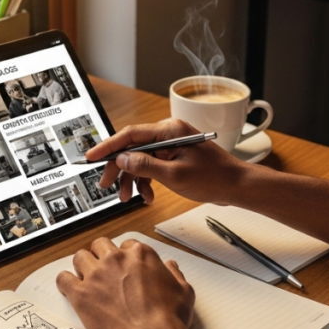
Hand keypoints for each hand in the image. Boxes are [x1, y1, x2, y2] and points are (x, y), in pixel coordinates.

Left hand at [56, 238, 194, 328]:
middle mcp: (116, 259)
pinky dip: (64, 282)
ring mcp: (96, 275)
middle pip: (100, 245)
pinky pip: (63, 279)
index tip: (124, 267)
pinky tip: (69, 289)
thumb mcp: (183, 291)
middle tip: (103, 270)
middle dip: (100, 255)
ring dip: (82, 266)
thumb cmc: (168, 318)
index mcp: (140, 255)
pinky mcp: (81, 293)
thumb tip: (171, 268)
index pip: (126, 245)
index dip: (124, 257)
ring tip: (85, 278)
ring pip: (80, 257)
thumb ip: (175, 275)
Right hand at [85, 119, 246, 204]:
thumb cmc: (215, 178)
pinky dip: (146, 181)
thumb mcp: (175, 175)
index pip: (130, 134)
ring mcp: (172, 146)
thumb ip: (145, 165)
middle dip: (119, 168)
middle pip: (132, 148)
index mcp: (169, 130)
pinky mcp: (175, 157)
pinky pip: (152, 166)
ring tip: (128, 197)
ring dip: (133, 179)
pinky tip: (147, 196)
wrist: (237, 186)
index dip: (107, 146)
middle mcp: (169, 134)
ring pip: (140, 159)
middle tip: (106, 185)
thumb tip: (122, 158)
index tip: (91, 156)